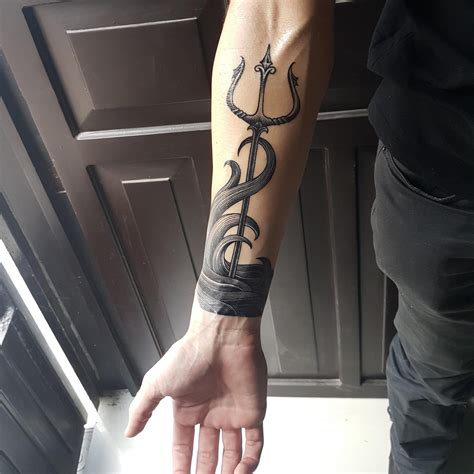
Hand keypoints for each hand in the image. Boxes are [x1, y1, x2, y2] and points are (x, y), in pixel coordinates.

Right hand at [125, 310, 267, 473]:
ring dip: (227, 472)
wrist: (222, 337)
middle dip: (204, 472)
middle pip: (208, 453)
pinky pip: (255, 444)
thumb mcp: (156, 383)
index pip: (183, 445)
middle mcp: (210, 412)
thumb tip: (129, 430)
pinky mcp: (252, 411)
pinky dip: (250, 463)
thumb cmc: (191, 353)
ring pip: (232, 453)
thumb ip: (141, 408)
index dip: (181, 465)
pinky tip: (240, 473)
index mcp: (188, 408)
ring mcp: (232, 413)